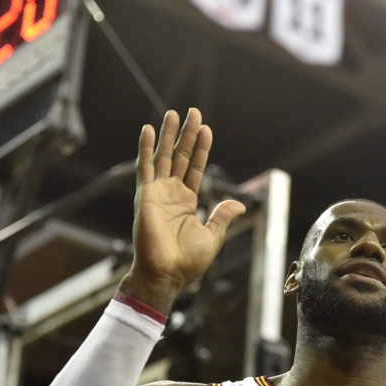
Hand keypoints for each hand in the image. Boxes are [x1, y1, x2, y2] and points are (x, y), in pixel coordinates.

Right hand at [122, 108, 245, 311]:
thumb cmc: (187, 261)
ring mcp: (157, 192)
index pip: (195, 168)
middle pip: (181, 157)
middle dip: (187, 135)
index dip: (201, 149)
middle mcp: (171, 193)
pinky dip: (147, 148)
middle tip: (193, 112)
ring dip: (169, 135)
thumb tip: (240, 203)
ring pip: (164, 156)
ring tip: (173, 113)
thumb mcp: (213, 236)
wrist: (167, 273)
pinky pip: (145, 167)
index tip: (206, 129)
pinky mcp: (146, 195)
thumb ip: (223, 216)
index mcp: (187, 202)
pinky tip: (149, 129)